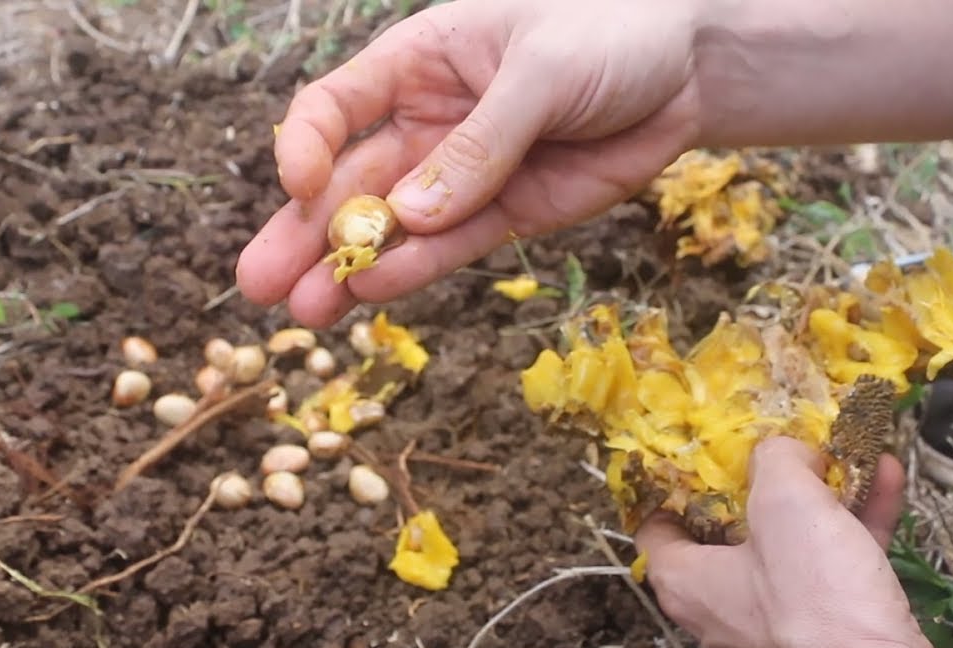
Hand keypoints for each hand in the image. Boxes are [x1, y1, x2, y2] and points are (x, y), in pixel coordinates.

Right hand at [235, 0, 702, 327]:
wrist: (691, 66)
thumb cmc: (613, 30)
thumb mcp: (542, 71)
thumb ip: (479, 144)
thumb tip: (410, 215)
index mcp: (418, 61)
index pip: (335, 106)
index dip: (305, 147)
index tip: (297, 187)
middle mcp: (428, 122)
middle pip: (348, 181)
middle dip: (302, 232)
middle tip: (260, 285)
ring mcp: (463, 175)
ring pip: (390, 227)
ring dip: (346, 268)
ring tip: (304, 312)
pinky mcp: (505, 215)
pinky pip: (449, 249)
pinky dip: (413, 273)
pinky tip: (373, 297)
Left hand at [635, 437, 952, 647]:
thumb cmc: (816, 607)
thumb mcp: (784, 504)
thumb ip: (775, 461)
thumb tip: (782, 448)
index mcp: (685, 580)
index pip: (655, 525)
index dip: (671, 482)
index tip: (695, 449)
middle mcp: (721, 608)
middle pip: (730, 529)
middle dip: (762, 482)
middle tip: (783, 443)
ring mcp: (776, 626)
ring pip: (791, 546)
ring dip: (819, 497)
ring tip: (843, 453)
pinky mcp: (830, 637)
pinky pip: (835, 568)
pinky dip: (855, 526)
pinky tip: (882, 482)